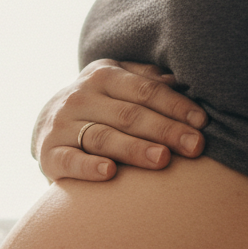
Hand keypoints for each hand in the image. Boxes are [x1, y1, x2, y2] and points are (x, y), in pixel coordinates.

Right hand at [32, 60, 208, 181]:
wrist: (45, 127)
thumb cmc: (99, 106)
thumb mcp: (119, 85)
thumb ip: (149, 81)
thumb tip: (186, 83)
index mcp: (104, 75)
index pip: (145, 90)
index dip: (175, 106)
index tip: (202, 123)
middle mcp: (80, 97)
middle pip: (129, 115)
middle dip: (165, 130)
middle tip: (195, 146)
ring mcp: (62, 125)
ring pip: (104, 137)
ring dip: (134, 149)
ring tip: (162, 160)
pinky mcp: (49, 154)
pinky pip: (70, 160)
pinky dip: (89, 167)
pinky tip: (110, 172)